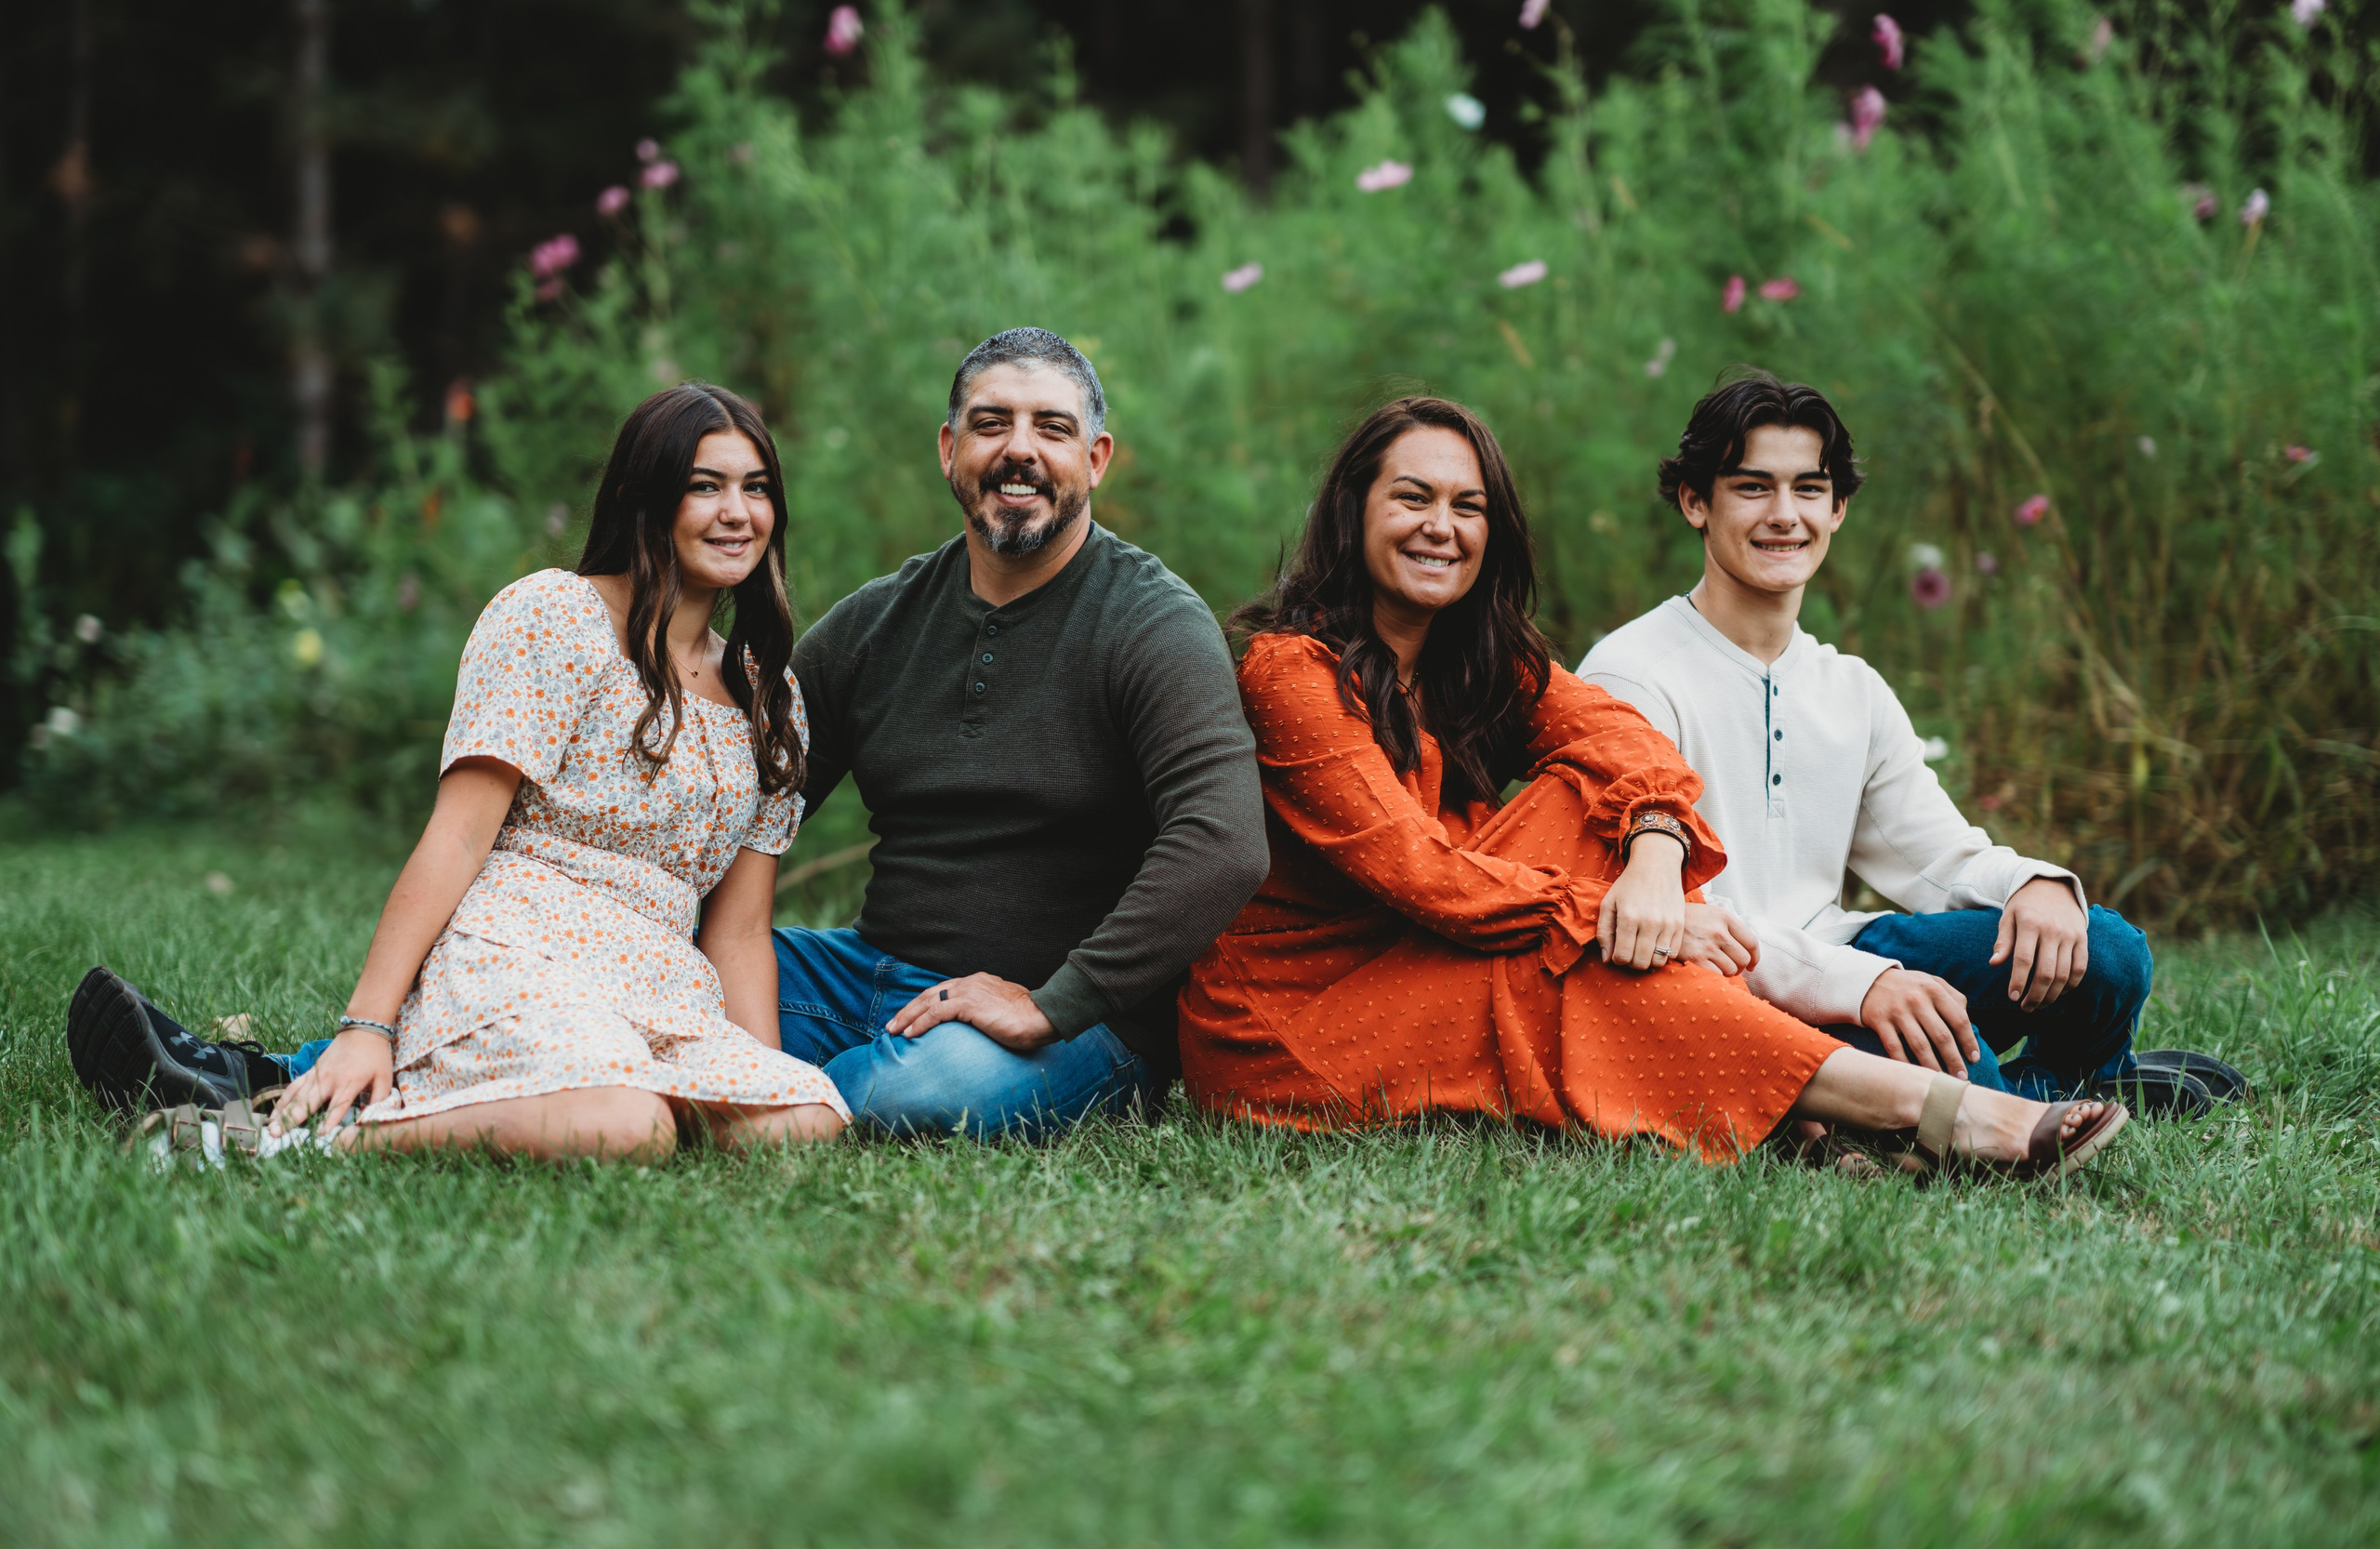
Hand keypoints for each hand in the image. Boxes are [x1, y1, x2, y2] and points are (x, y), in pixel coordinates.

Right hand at [267, 1027, 392, 1135]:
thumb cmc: (375, 1056)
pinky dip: (282, 1101)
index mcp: (350, 1082)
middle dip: (293, 1119)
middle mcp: (329, 1080)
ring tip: (270, 1128)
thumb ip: (380, 1098)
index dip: (330, 1119)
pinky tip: (273, 1114)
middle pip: (308, 1102)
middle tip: (277, 1135)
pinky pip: (293, 1088)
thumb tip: (374, 1117)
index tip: (320, 1134)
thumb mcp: (385, 1076)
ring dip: (282, 1113)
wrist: (362, 1031)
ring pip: (296, 1097)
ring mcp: (317, 1075)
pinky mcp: (311, 1072)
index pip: (338, 1104)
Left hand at [885, 973, 1059, 1052]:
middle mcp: (970, 982)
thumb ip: (986, 1013)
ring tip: (894, 1031)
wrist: (1041, 1017)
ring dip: (907, 1017)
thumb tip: (978, 1026)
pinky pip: (935, 1013)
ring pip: (928, 1002)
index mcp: (977, 982)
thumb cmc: (1027, 1020)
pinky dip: (920, 1023)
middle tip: (892, 1025)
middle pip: (929, 994)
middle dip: (908, 1010)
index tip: (910, 1017)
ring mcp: (969, 991)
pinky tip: (910, 1034)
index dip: (923, 1004)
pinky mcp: (968, 1003)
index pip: (942, 991)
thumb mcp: (1001, 1012)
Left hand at [1597, 832, 1685, 971]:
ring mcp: (1668, 924)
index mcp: (1629, 917)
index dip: (1617, 959)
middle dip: (1631, 962)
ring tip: (1642, 948)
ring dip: (1648, 960)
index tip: (1617, 952)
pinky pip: (1673, 954)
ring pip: (1658, 962)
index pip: (1623, 956)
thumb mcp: (1608, 903)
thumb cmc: (1629, 885)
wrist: (1657, 865)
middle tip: (1630, 951)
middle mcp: (1650, 923)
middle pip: (1641, 963)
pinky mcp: (1680, 925)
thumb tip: (1606, 959)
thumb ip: (1604, 932)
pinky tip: (1655, 944)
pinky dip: (1663, 954)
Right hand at [1677, 902, 1759, 976]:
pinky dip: (1716, 977)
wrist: (1661, 923)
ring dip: (1727, 973)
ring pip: (1731, 969)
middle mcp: (1718, 931)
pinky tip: (1710, 971)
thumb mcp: (1711, 913)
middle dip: (1740, 966)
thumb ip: (1730, 927)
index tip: (1752, 964)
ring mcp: (1707, 945)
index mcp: (1725, 917)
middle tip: (1732, 967)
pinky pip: (1717, 975)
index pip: (1751, 941)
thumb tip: (1747, 950)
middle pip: (1744, 958)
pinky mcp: (1696, 958)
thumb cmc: (1688, 920)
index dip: (1755, 957)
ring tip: (1719, 969)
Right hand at [1858, 967, 1978, 1076]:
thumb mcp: (1932, 982)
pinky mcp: (1880, 1021)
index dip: (1968, 1041)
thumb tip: (1968, 1024)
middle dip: (1954, 1059)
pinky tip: (1915, 1073)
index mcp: (1934, 990)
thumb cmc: (1909, 986)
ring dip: (1933, 1066)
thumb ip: (1953, 998)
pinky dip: (1905, 1062)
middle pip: (1941, 1036)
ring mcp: (1897, 1011)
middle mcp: (1917, 1000)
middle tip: (1961, 1076)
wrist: (1869, 981)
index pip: (1958, 1019)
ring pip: (1920, 1045)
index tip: (1974, 1058)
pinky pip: (1894, 1047)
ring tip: (1942, 1079)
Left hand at [1993, 877, 2089, 1008]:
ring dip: (2052, 995)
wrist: (2052, 886)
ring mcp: (2071, 935)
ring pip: (2064, 974)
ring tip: (2039, 1005)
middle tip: (2025, 1007)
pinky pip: (2080, 968)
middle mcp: (2053, 930)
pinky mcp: (2083, 939)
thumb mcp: (2008, 917)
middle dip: (2035, 995)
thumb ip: (2003, 941)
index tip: (2012, 998)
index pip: (2024, 960)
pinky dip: (2071, 985)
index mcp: (2030, 924)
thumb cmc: (2024, 906)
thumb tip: (1994, 964)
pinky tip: (2059, 994)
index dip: (2018, 982)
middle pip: (2046, 972)